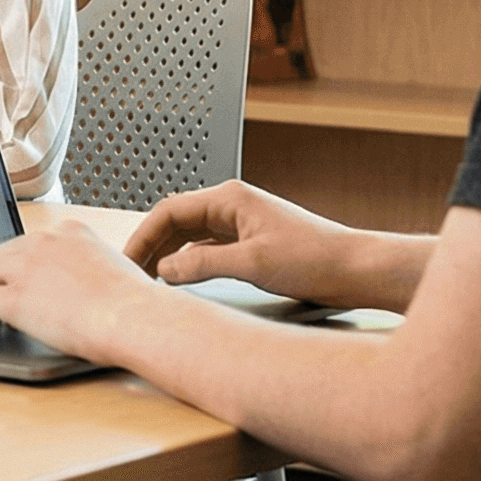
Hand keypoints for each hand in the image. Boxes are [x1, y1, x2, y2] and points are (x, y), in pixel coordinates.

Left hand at [0, 215, 155, 354]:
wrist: (132, 317)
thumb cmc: (136, 305)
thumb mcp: (117, 270)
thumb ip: (97, 270)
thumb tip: (96, 289)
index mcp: (71, 233)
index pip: (34, 241)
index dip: (24, 260)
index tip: (22, 272)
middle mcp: (43, 243)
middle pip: (4, 253)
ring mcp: (24, 269)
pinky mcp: (12, 299)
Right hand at [124, 180, 374, 307]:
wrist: (355, 270)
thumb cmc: (315, 259)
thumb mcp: (253, 263)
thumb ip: (204, 264)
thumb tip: (164, 270)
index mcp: (230, 199)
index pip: (170, 211)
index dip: (143, 236)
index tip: (126, 260)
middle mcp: (232, 207)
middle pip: (175, 222)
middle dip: (150, 246)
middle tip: (131, 274)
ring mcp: (241, 224)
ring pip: (189, 236)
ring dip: (168, 255)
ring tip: (149, 280)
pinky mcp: (250, 243)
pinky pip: (206, 248)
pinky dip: (188, 262)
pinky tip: (181, 280)